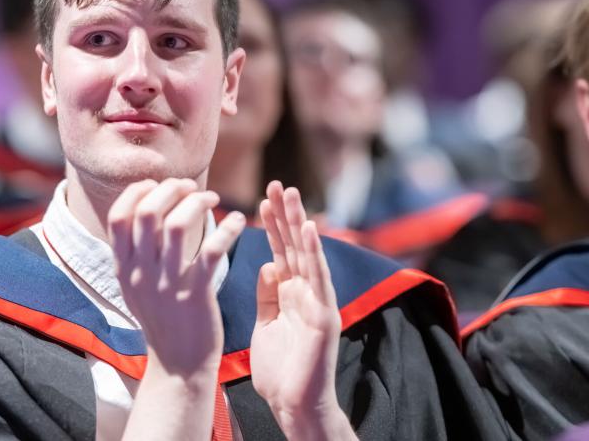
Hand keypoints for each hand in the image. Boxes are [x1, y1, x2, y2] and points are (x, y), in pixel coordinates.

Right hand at [109, 178, 245, 440]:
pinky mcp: (196, 295)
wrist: (179, 366)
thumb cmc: (163, 319)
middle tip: (189, 187)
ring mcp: (166, 285)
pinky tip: (236, 220)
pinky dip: (226, 228)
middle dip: (170, 189)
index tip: (158, 185)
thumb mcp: (136, 287)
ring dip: (196, 202)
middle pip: (147, 213)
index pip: (119, 216)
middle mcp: (140, 274)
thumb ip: (137, 252)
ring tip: (212, 198)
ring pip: (176, 225)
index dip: (138, 192)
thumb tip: (146, 207)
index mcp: (124, 269)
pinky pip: (211, 250)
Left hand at [251, 182, 354, 440]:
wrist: (294, 405)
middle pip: (294, 246)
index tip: (263, 198)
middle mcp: (307, 293)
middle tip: (277, 183)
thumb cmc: (281, 369)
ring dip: (299, 223)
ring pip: (308, 255)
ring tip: (291, 194)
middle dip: (285, 215)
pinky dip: (314, 253)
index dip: (273, 226)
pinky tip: (309, 228)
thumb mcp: (267, 323)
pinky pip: (319, 279)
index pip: (282, 252)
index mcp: (291, 294)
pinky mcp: (324, 316)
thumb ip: (268, 294)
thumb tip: (268, 263)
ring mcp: (318, 303)